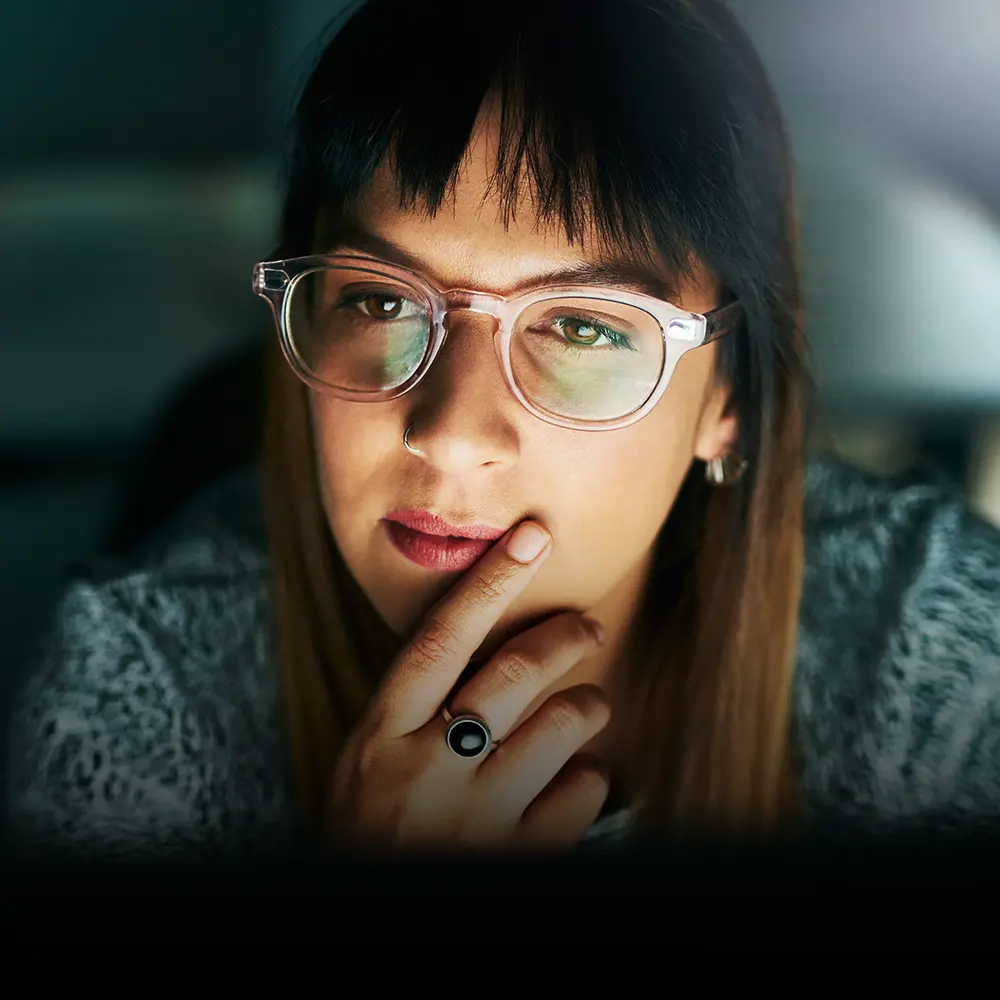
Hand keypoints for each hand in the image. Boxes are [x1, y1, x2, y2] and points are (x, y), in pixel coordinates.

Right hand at [327, 521, 610, 851]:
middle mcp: (426, 770)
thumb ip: (413, 705)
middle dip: (564, 637)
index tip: (531, 536)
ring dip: (587, 704)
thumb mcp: (368, 760)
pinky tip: (572, 777)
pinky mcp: (517, 858)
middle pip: (515, 674)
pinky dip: (588, 775)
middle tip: (587, 625)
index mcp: (382, 737)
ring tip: (587, 705)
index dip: (489, 583)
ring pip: (562, 725)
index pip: (440, 640)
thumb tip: (482, 634)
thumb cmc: (373, 826)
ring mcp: (474, 819)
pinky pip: (583, 792)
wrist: (364, 920)